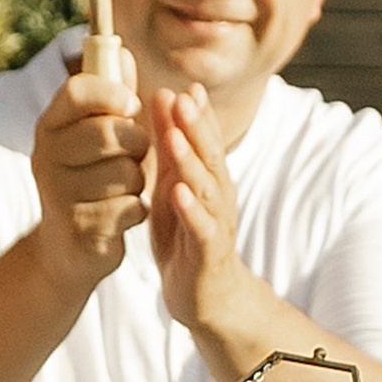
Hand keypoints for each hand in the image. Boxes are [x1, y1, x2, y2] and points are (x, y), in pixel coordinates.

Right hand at [31, 48, 148, 282]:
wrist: (67, 249)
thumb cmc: (90, 179)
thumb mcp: (97, 134)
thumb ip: (112, 96)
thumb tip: (122, 52)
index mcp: (49, 126)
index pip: (78, 89)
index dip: (112, 92)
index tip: (130, 104)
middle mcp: (46, 156)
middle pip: (109, 132)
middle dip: (137, 144)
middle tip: (133, 155)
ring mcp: (58, 194)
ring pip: (125, 172)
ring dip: (138, 181)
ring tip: (124, 189)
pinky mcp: (79, 228)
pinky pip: (130, 206)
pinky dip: (136, 210)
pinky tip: (121, 215)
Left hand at [142, 83, 252, 332]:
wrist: (204, 296)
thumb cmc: (185, 235)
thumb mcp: (173, 185)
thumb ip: (170, 147)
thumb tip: (163, 97)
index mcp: (209, 178)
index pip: (205, 139)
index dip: (197, 113)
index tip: (184, 85)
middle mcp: (218, 195)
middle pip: (211, 155)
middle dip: (197, 126)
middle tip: (182, 97)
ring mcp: (215, 222)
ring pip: (207, 187)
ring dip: (192, 161)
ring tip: (175, 136)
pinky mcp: (207, 252)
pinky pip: (202, 228)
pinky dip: (192, 209)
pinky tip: (179, 193)